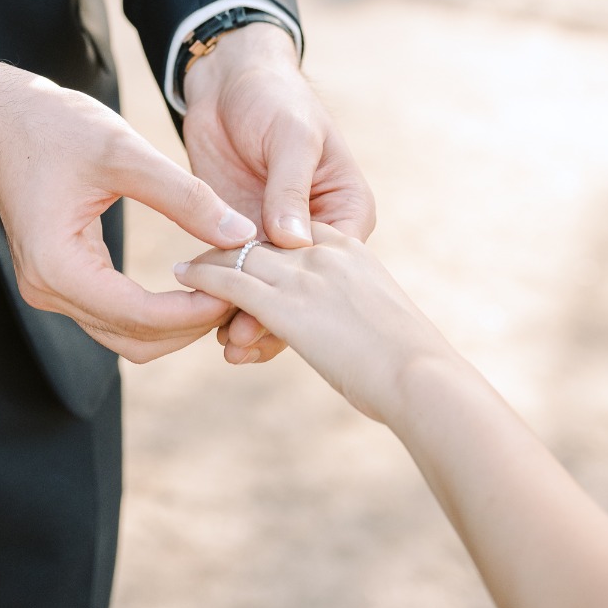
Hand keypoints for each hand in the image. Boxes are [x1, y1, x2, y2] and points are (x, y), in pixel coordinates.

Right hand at [0, 48, 255, 361]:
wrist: (1, 115)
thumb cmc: (55, 125)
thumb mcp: (124, 152)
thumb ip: (184, 196)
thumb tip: (242, 235)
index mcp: (57, 265)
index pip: (141, 315)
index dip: (197, 309)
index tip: (243, 286)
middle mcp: (48, 290)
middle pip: (136, 339)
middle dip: (192, 323)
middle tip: (243, 291)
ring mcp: (50, 289)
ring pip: (127, 334)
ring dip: (177, 321)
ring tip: (225, 287)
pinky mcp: (60, 278)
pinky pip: (115, 313)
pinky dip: (156, 308)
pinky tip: (192, 280)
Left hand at [175, 225, 453, 423]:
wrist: (424, 378)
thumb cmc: (412, 358)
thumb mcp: (378, 310)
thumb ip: (346, 292)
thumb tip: (336, 310)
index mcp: (351, 242)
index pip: (296, 229)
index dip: (266, 239)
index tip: (243, 250)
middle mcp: (325, 247)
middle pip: (264, 237)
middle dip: (232, 249)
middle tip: (201, 264)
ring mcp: (304, 271)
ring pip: (242, 253)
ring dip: (212, 264)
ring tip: (186, 273)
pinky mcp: (283, 302)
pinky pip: (231, 280)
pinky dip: (204, 276)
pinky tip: (183, 276)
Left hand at [181, 24, 375, 365]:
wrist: (229, 79)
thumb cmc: (276, 98)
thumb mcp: (293, 137)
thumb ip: (291, 187)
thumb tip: (293, 240)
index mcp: (346, 209)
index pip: (332, 263)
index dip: (309, 296)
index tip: (281, 321)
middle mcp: (315, 231)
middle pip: (300, 287)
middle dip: (275, 318)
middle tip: (243, 344)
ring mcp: (276, 237)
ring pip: (269, 290)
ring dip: (248, 316)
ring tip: (227, 346)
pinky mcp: (241, 233)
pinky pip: (238, 275)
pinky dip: (225, 297)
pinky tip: (208, 319)